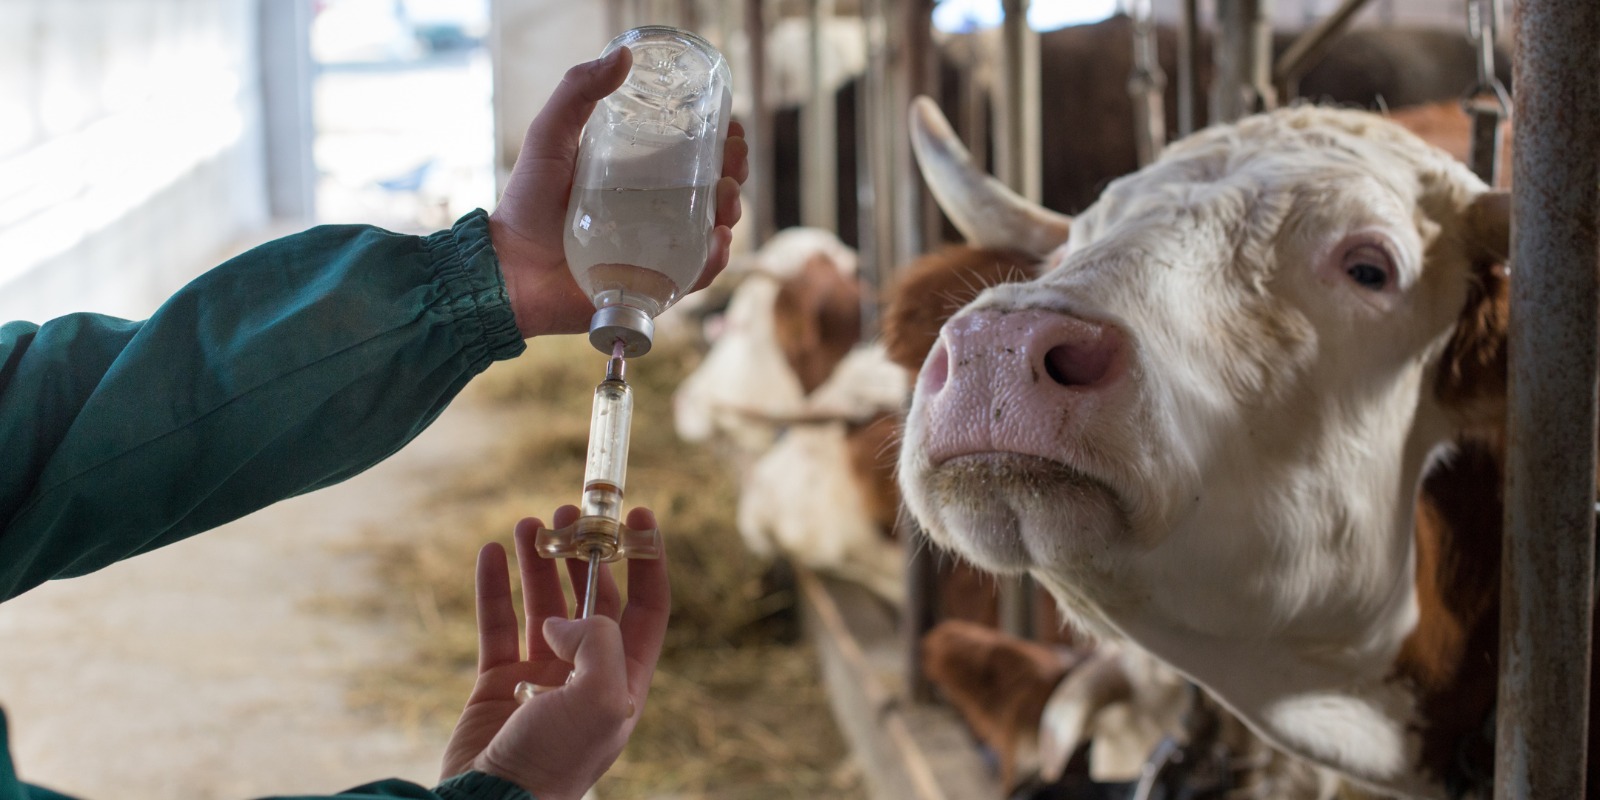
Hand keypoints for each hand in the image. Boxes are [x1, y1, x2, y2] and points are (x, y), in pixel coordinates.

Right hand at [440, 506, 670, 799]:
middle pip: (593, 600)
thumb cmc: (556, 761)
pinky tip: (492, 553)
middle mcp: (587, 676)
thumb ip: (598, 642)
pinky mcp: (497, 685)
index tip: (638, 514)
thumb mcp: (601, 697)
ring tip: (530, 522)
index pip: (647, 608)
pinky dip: (493, 588)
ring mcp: (541, 679)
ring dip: (539, 561)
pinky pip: (496, 625)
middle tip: (572, 511)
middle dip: (585, 553)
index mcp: (625, 681)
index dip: (647, 560)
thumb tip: (561, 618)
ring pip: (543, 605)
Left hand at [490, 48, 750, 338]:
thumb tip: (623, 54)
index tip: (731, 125)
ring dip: (730, 211)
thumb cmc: (527, 204)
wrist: (510, 268)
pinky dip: (713, 260)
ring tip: (725, 196)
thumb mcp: (550, 136)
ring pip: (712, 232)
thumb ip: (578, 92)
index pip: (694, 159)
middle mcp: (655, 216)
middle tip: (733, 159)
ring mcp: (657, 252)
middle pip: (712, 194)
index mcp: (640, 181)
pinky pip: (694, 276)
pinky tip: (716, 240)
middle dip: (733, 174)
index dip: (720, 144)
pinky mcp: (653, 287)